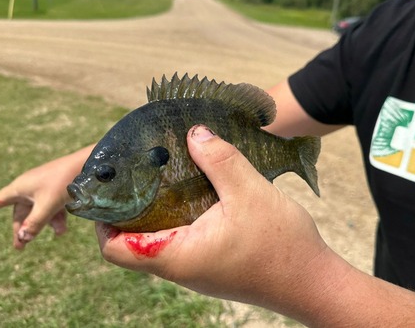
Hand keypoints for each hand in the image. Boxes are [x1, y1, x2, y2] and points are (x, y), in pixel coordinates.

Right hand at [0, 146, 92, 248]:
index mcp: (21, 187)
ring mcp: (44, 186)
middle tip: (20, 247)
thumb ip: (35, 223)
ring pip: (40, 210)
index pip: (1, 199)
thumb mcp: (47, 205)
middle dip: (23, 229)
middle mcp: (30, 186)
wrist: (87, 164)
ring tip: (60, 233)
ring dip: (46, 223)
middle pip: (22, 211)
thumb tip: (23, 237)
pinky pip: (52, 205)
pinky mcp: (58, 187)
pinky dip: (56, 216)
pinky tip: (64, 228)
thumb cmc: (63, 181)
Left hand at [96, 125, 343, 312]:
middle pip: (132, 241)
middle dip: (128, 207)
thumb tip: (194, 133)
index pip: (115, 248)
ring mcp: (196, 268)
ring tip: (162, 176)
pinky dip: (177, 215)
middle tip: (135, 172)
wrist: (312, 281)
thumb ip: (219, 160)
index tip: (108, 188)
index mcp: (177, 256)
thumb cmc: (281, 245)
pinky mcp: (212, 263)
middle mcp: (180, 267)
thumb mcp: (249, 192)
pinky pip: (181, 239)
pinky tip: (193, 190)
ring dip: (154, 210)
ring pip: (157, 239)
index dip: (102, 219)